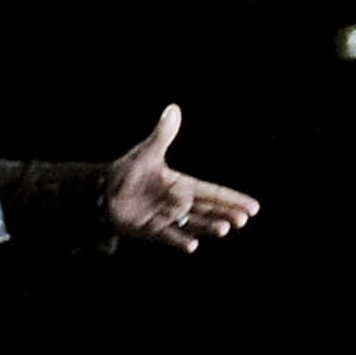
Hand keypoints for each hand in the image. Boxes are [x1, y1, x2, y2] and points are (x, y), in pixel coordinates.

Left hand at [104, 105, 260, 251]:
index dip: (232, 199)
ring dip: (209, 227)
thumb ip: (163, 135)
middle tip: (242, 219)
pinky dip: (180, 241)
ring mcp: (167, 220)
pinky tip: (193, 246)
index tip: (253, 208)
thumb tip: (174, 109)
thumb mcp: (147, 152)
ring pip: (194, 224)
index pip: (213, 192)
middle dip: (226, 214)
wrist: (102, 192)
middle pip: (209, 211)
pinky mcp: (153, 232)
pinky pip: (169, 238)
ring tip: (224, 229)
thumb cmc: (127, 171)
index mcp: (182, 185)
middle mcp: (179, 204)